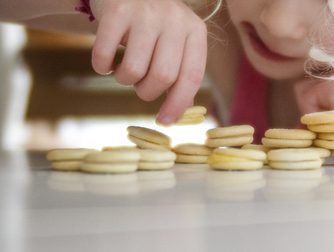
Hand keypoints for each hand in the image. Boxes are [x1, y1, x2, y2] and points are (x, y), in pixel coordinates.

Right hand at [90, 0, 207, 124]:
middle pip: (162, 77)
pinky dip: (102, 67)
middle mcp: (174, 19)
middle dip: (147, 92)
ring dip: (124, 80)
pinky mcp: (116, 10)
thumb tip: (180, 113)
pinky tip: (107, 61)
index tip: (165, 121)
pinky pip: (104, 56)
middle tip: (140, 86)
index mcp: (194, 31)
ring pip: (133, 70)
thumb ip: (181, 72)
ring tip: (124, 69)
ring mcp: (145, 13)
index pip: (191, 77)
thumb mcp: (177, 42)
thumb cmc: (155, 24)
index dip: (178, 104)